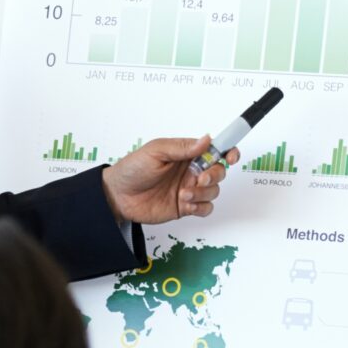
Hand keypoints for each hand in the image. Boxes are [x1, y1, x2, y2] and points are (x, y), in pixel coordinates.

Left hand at [104, 135, 236, 225]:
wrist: (117, 196)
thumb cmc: (132, 170)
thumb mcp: (155, 152)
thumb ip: (181, 147)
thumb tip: (206, 139)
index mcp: (186, 154)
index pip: (216, 150)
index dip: (228, 152)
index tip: (230, 157)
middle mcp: (191, 171)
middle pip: (219, 171)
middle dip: (214, 175)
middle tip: (198, 178)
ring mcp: (189, 189)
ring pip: (214, 191)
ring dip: (203, 192)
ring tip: (183, 194)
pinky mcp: (185, 206)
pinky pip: (205, 208)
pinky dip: (200, 206)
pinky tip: (186, 204)